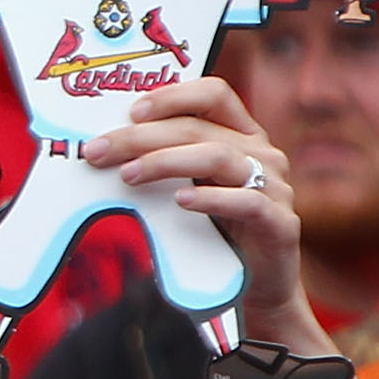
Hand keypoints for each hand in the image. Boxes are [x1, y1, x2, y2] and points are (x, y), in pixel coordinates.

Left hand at [83, 76, 309, 344]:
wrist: (256, 284)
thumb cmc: (214, 228)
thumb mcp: (187, 185)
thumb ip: (161, 160)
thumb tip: (99, 146)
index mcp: (241, 134)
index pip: (213, 93)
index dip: (173, 95)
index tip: (131, 111)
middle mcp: (261, 153)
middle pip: (198, 128)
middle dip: (141, 137)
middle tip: (99, 151)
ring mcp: (275, 187)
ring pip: (218, 156)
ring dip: (166, 162)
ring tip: (128, 175)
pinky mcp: (280, 223)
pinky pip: (247, 201)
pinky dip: (211, 198)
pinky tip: (181, 201)